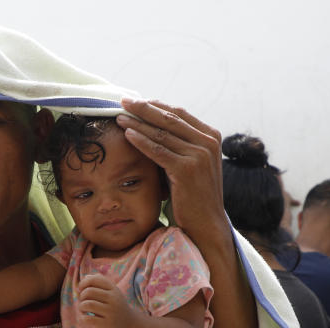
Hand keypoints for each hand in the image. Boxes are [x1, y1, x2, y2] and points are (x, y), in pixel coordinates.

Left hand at [77, 274, 134, 327]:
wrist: (129, 325)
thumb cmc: (115, 307)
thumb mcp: (112, 293)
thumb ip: (100, 283)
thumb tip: (86, 277)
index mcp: (114, 289)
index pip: (95, 279)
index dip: (83, 283)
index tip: (81, 289)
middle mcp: (114, 299)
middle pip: (89, 292)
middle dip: (81, 296)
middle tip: (83, 302)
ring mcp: (111, 312)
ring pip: (87, 304)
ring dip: (81, 307)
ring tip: (83, 310)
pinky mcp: (107, 324)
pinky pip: (88, 319)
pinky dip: (82, 318)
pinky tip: (84, 318)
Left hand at [116, 99, 227, 245]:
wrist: (205, 224)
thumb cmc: (192, 196)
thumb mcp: (189, 164)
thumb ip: (178, 145)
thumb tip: (150, 127)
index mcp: (211, 137)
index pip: (178, 113)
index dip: (155, 106)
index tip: (136, 101)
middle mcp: (208, 142)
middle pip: (169, 118)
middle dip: (143, 108)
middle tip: (123, 101)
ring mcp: (199, 155)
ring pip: (161, 133)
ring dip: (138, 122)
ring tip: (119, 116)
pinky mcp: (187, 169)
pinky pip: (158, 150)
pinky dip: (140, 141)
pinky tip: (126, 134)